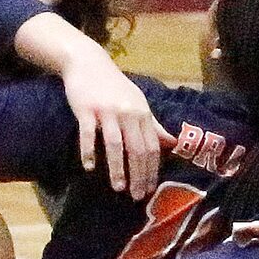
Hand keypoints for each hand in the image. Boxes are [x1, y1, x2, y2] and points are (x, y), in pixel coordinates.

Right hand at [60, 52, 163, 199]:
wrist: (88, 62)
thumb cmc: (114, 86)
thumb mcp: (138, 103)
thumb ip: (153, 124)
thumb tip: (172, 142)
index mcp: (143, 113)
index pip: (152, 147)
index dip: (152, 169)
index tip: (150, 189)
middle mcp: (129, 113)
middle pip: (137, 149)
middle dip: (139, 175)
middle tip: (136, 195)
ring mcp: (107, 111)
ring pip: (115, 145)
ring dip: (118, 168)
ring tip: (119, 187)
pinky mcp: (86, 110)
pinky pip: (88, 134)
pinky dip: (88, 152)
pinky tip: (89, 167)